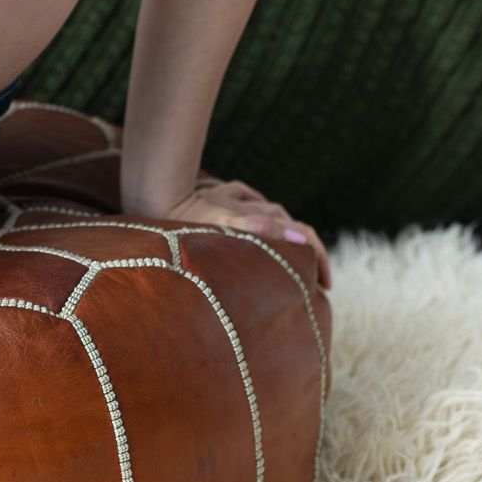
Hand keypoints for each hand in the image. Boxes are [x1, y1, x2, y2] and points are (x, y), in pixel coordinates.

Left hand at [152, 178, 332, 290]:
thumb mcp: (225, 224)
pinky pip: (249, 204)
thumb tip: (301, 237)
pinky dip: (261, 219)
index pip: (303, 234)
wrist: (157, 196)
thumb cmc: (190, 216)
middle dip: (306, 252)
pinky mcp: (221, 197)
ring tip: (290, 262)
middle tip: (314, 280)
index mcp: (261, 214)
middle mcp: (254, 205)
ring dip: (286, 238)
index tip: (324, 286)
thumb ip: (261, 230)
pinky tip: (259, 228)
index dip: (319, 259)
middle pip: (291, 227)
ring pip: (272, 217)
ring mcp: (237, 200)